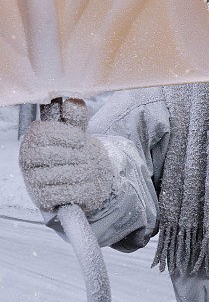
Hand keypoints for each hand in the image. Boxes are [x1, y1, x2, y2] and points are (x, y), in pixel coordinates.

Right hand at [19, 97, 112, 212]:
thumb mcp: (77, 129)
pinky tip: (86, 185)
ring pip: (55, 175)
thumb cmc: (75, 148)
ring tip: (89, 171)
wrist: (79, 177)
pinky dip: (77, 190)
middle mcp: (26, 158)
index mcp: (33, 137)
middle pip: (49, 155)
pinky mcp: (41, 198)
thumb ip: (76, 116)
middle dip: (73, 156)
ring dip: (78, 173)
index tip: (81, 139)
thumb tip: (73, 103)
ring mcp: (32, 180)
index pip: (43, 133)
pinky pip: (59, 194)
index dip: (66, 135)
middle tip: (88, 158)